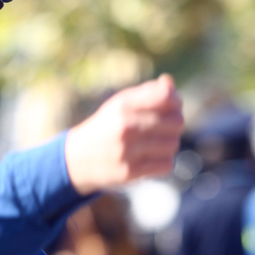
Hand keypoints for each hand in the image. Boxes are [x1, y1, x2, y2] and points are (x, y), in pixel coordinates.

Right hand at [65, 74, 183, 194]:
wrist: (78, 158)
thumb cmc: (107, 126)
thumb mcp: (120, 104)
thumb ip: (147, 92)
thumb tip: (169, 83)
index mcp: (123, 106)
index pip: (167, 97)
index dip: (176, 101)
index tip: (172, 107)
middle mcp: (125, 127)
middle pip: (176, 122)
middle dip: (174, 124)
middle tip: (163, 128)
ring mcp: (127, 151)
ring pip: (173, 144)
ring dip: (169, 144)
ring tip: (154, 144)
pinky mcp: (130, 172)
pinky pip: (166, 165)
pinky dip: (163, 162)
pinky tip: (150, 158)